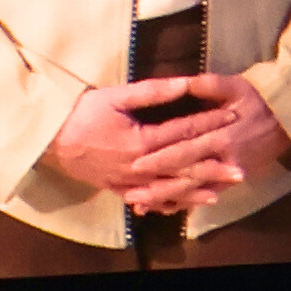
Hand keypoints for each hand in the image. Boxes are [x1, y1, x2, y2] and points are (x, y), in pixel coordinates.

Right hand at [44, 73, 226, 206]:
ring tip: (221, 192)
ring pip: (170, 189)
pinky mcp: (120, 189)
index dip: (210, 123)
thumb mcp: (115, 96)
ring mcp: (130, 182)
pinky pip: (149, 201)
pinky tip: (184, 207)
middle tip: (240, 167)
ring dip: (196, 190)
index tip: (232, 116)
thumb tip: (185, 83)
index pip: (184, 131)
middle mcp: (140, 166)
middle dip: (214, 165)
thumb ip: (152, 92)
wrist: (51, 140)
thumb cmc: (82, 114)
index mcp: (141, 140)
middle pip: (184, 166)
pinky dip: (168, 204)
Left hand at [120, 73, 290, 217]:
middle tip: (131, 195)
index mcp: (222, 135)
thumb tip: (184, 81)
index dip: (162, 157)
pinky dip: (186, 203)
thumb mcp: (237, 86)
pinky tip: (165, 208)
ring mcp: (229, 172)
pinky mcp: (233, 180)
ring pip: (195, 191)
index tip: (137, 163)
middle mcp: (225, 159)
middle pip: (187, 177)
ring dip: (168, 200)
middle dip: (159, 187)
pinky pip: (206, 194)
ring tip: (141, 207)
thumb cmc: (260, 100)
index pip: (187, 148)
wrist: (289, 121)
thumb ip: (209, 85)